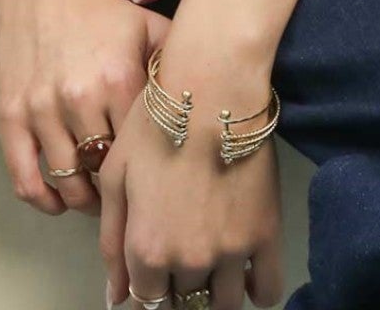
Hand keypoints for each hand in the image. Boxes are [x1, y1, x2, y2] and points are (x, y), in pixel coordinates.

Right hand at [0, 0, 164, 217]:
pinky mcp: (11, 117)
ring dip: (84, 200)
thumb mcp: (147, 27)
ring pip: (68, 183)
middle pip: (106, 173)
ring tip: (96, 199)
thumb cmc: (98, 12)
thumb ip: (178, 61)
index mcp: (120, 80)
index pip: (142, 152)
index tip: (156, 182)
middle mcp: (81, 99)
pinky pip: (25, 179)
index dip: (151, 174)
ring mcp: (42, 111)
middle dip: (119, 191)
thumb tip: (212, 96)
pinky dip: (44, 201)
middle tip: (128, 195)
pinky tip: (58, 202)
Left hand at [97, 38, 286, 308]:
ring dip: (214, 294)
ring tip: (212, 264)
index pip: (147, 300)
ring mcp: (231, 252)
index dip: (148, 289)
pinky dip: (257, 292)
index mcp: (147, 250)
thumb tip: (116, 298)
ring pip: (223, 304)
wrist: (211, 90)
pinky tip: (247, 274)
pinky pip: (268, 291)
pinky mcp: (266, 235)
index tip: (153, 273)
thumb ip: (112, 242)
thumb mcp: (115, 177)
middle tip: (182, 257)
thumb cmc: (155, 125)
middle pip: (184, 303)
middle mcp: (189, 261)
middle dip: (179, 288)